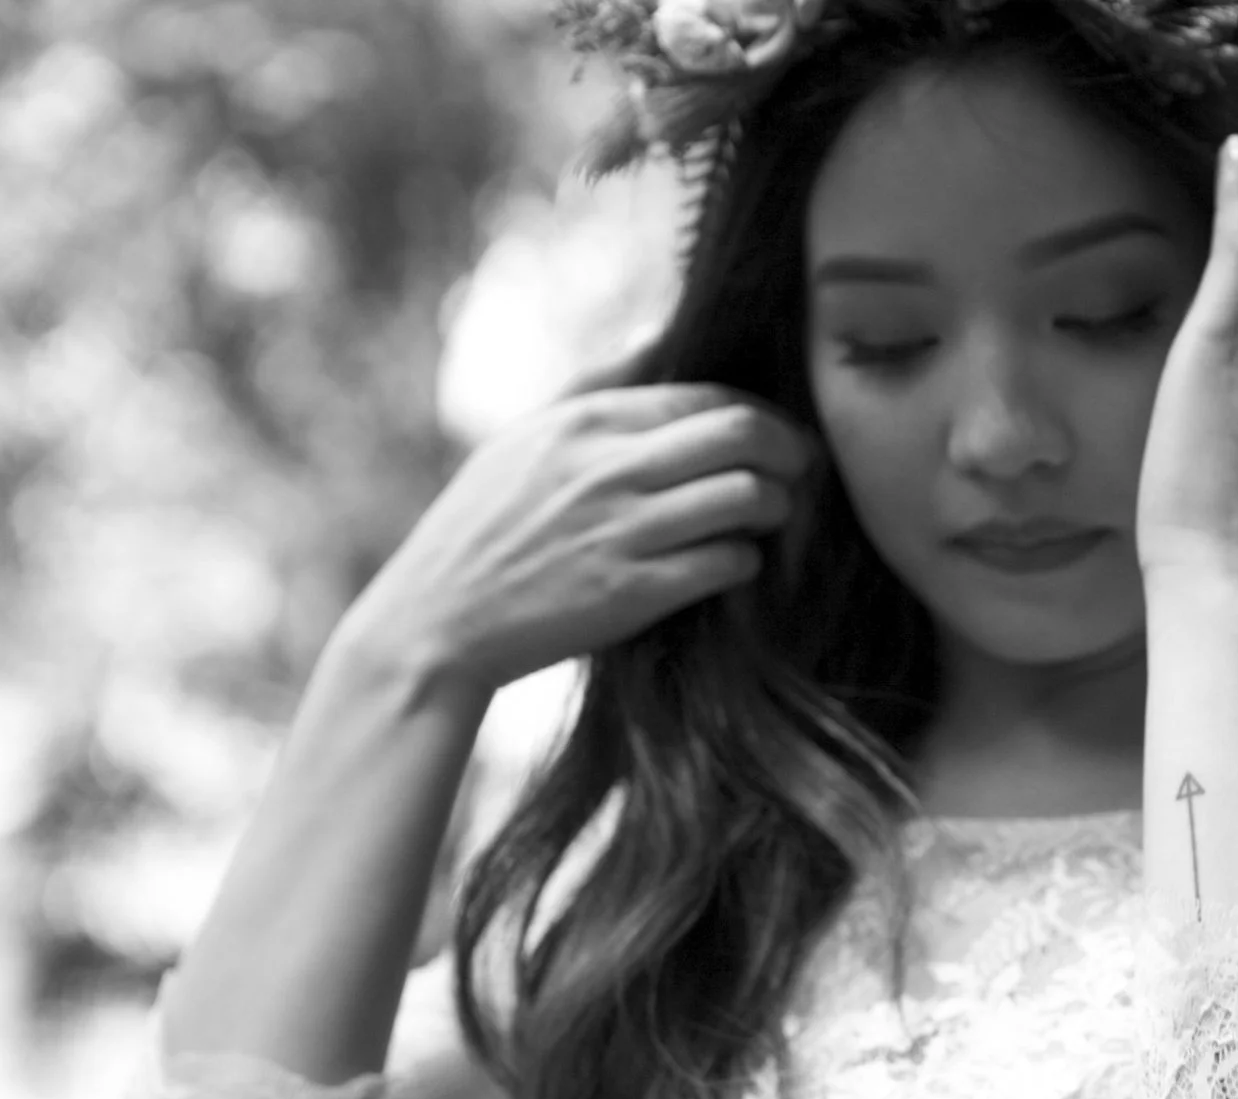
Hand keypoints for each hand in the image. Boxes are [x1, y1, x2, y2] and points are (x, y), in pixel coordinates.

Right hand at [340, 382, 818, 694]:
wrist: (437, 621)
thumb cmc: (482, 529)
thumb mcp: (522, 440)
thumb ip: (594, 390)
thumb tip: (660, 337)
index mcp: (583, 421)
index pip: (705, 396)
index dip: (759, 414)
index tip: (775, 436)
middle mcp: (606, 468)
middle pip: (741, 433)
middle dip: (789, 449)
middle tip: (800, 470)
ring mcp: (621, 531)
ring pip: (747, 496)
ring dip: (776, 508)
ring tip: (771, 520)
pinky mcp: (632, 593)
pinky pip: (727, 562)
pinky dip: (746, 561)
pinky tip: (733, 564)